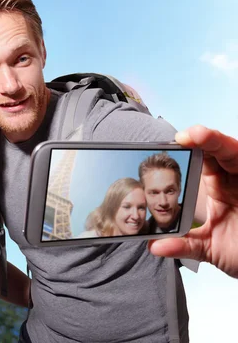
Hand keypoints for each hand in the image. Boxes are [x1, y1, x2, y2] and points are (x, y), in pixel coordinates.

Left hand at [149, 125, 237, 277]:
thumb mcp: (210, 248)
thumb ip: (184, 245)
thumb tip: (154, 247)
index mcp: (222, 188)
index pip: (204, 162)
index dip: (190, 150)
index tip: (172, 145)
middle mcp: (235, 180)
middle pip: (219, 151)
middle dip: (202, 139)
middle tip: (182, 136)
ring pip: (235, 153)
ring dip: (218, 141)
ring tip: (199, 135)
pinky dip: (234, 153)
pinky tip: (227, 148)